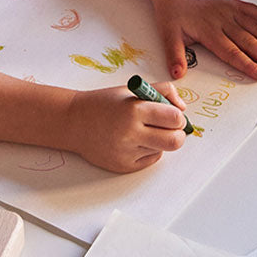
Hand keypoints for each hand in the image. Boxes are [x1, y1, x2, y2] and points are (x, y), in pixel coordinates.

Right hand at [65, 83, 188, 172]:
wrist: (74, 122)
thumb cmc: (104, 103)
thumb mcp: (133, 90)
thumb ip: (162, 92)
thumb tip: (182, 108)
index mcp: (134, 110)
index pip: (174, 118)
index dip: (178, 116)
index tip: (174, 113)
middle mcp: (131, 133)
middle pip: (175, 141)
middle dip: (178, 133)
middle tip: (171, 126)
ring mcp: (127, 153)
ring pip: (163, 150)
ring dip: (161, 140)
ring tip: (148, 130)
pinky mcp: (123, 167)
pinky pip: (150, 159)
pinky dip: (150, 149)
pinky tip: (136, 140)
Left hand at [151, 0, 256, 81]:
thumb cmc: (171, 11)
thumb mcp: (167, 34)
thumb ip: (174, 55)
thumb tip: (177, 74)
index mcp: (208, 31)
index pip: (231, 51)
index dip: (247, 63)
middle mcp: (223, 20)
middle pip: (248, 41)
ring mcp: (230, 10)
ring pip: (256, 27)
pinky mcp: (234, 3)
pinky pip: (255, 10)